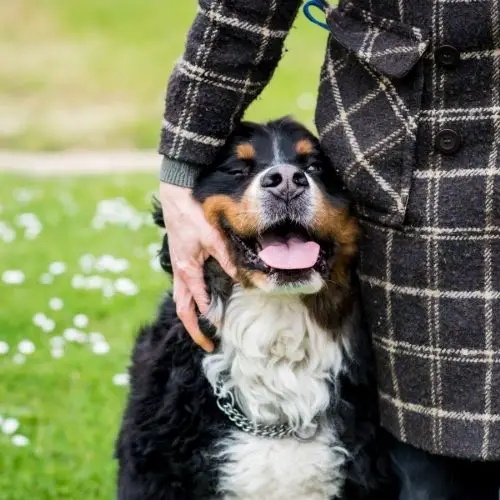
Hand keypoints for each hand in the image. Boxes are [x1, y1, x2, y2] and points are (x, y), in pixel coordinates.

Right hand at [159, 182, 235, 351]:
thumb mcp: (212, 237)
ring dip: (190, 317)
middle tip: (208, 345)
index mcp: (187, 271)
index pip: (198, 304)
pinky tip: (200, 302)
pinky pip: (182, 289)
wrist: (175, 197)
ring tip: (202, 330)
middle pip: (183, 310)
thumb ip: (226, 258)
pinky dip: (189, 302)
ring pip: (181, 301)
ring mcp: (178, 269)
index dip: (210, 319)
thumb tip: (241, 276)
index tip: (222, 330)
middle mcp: (180, 274)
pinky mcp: (180, 262)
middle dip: (194, 330)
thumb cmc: (192, 216)